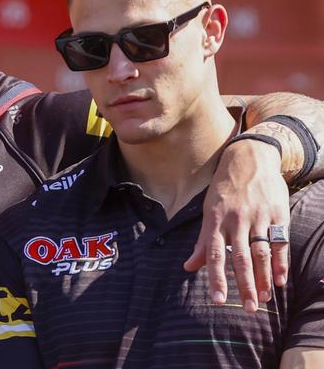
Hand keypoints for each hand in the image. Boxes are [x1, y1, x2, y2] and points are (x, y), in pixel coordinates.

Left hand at [184, 139, 289, 312]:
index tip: (219, 300)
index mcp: (215, 220)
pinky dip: (281, 263)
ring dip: (264, 279)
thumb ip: (202, 241)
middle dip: (244, 285)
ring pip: (262, 253)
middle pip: (240, 258)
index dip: (216, 277)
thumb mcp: (208, 211)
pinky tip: (280, 280)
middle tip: (249, 309)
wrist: (249, 159)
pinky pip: (280, 242)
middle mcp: (236, 220)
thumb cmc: (224, 190)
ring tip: (263, 299)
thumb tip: (188, 267)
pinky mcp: (277, 213)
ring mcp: (258, 217)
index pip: (213, 254)